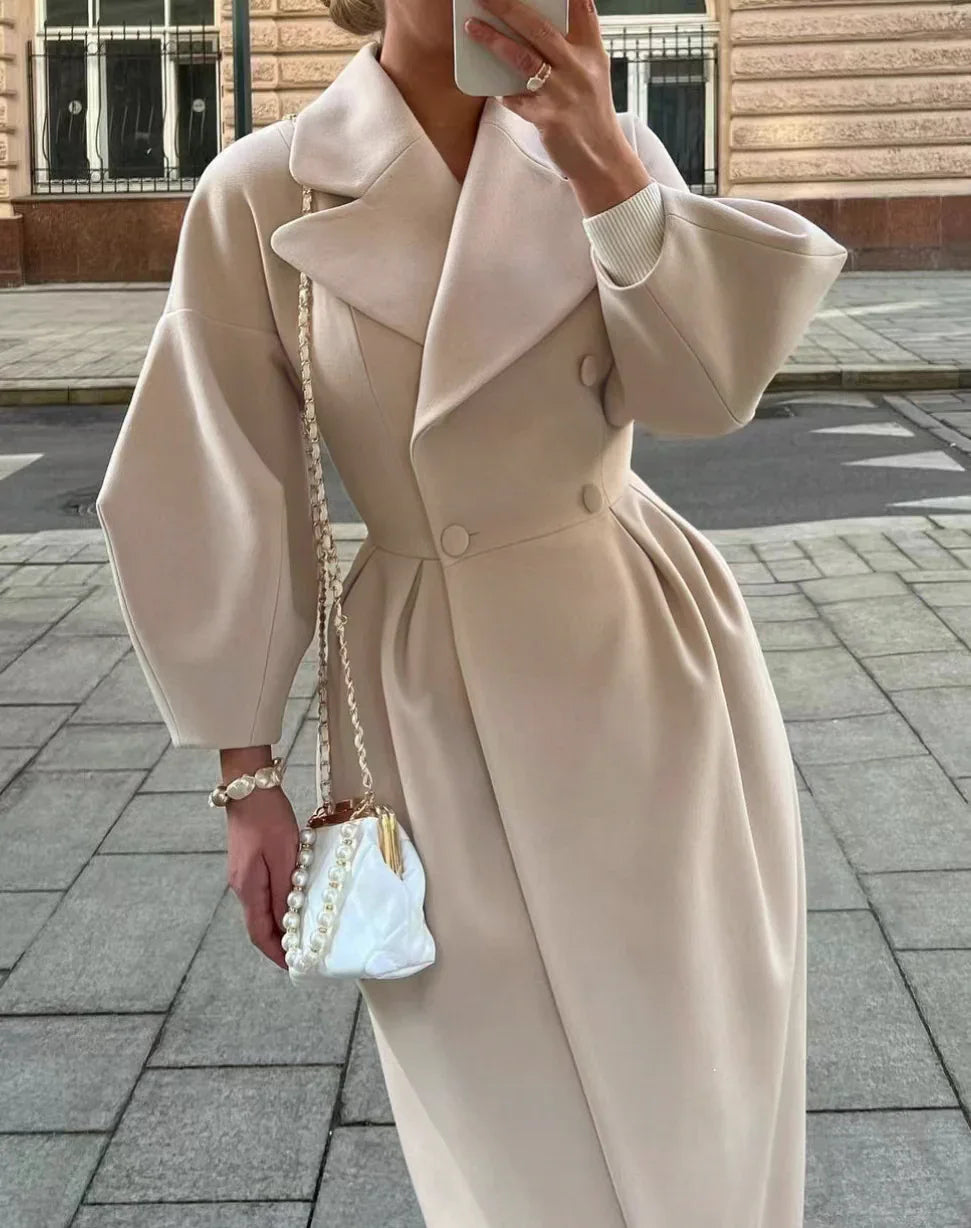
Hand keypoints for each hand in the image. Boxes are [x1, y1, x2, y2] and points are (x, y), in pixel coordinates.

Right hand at [225, 786, 299, 969]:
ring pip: (261, 908)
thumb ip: (285, 890)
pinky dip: (278, 903)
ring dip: (280, 922)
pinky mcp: (248, 861)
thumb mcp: (284, 855)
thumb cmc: (268, 818)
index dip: (275, 953)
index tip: (293, 966)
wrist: (249, 786)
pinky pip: (263, 892)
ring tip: (303, 930)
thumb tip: (287, 923)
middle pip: (258, 924)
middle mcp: (241, 885)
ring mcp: (242, 873)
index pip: (259, 933)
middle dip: (279, 941)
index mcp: (248, 887)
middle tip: (304, 951)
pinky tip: (294, 900)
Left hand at [463, 0, 651, 214]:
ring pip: (523, 58)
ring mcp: (564, 93)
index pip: (581, 6)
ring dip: (493, 40)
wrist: (603, 159)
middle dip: (508, 6)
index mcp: (592, 51)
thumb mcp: (593, 73)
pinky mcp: (549, 118)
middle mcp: (580, 67)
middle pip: (539, 27)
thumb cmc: (592, 115)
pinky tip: (496, 89)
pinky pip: (516, 99)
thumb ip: (573, 47)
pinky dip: (503, 92)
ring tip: (472, 27)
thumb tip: (533, 25)